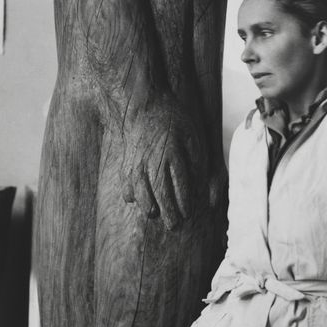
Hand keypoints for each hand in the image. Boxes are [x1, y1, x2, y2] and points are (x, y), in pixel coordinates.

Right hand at [122, 95, 204, 229]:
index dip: (184, 204)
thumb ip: (196, 157)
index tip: (187, 214)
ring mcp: (136, 163)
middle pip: (160, 196)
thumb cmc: (172, 116)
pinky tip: (135, 200)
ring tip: (155, 215)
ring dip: (148, 207)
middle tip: (173, 226)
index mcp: (172, 156)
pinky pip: (126, 184)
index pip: (179, 188)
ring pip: (141, 194)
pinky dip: (130, 194)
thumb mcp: (192, 134)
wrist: (144, 100)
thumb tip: (201, 180)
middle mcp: (153, 162)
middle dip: (168, 213)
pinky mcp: (126, 160)